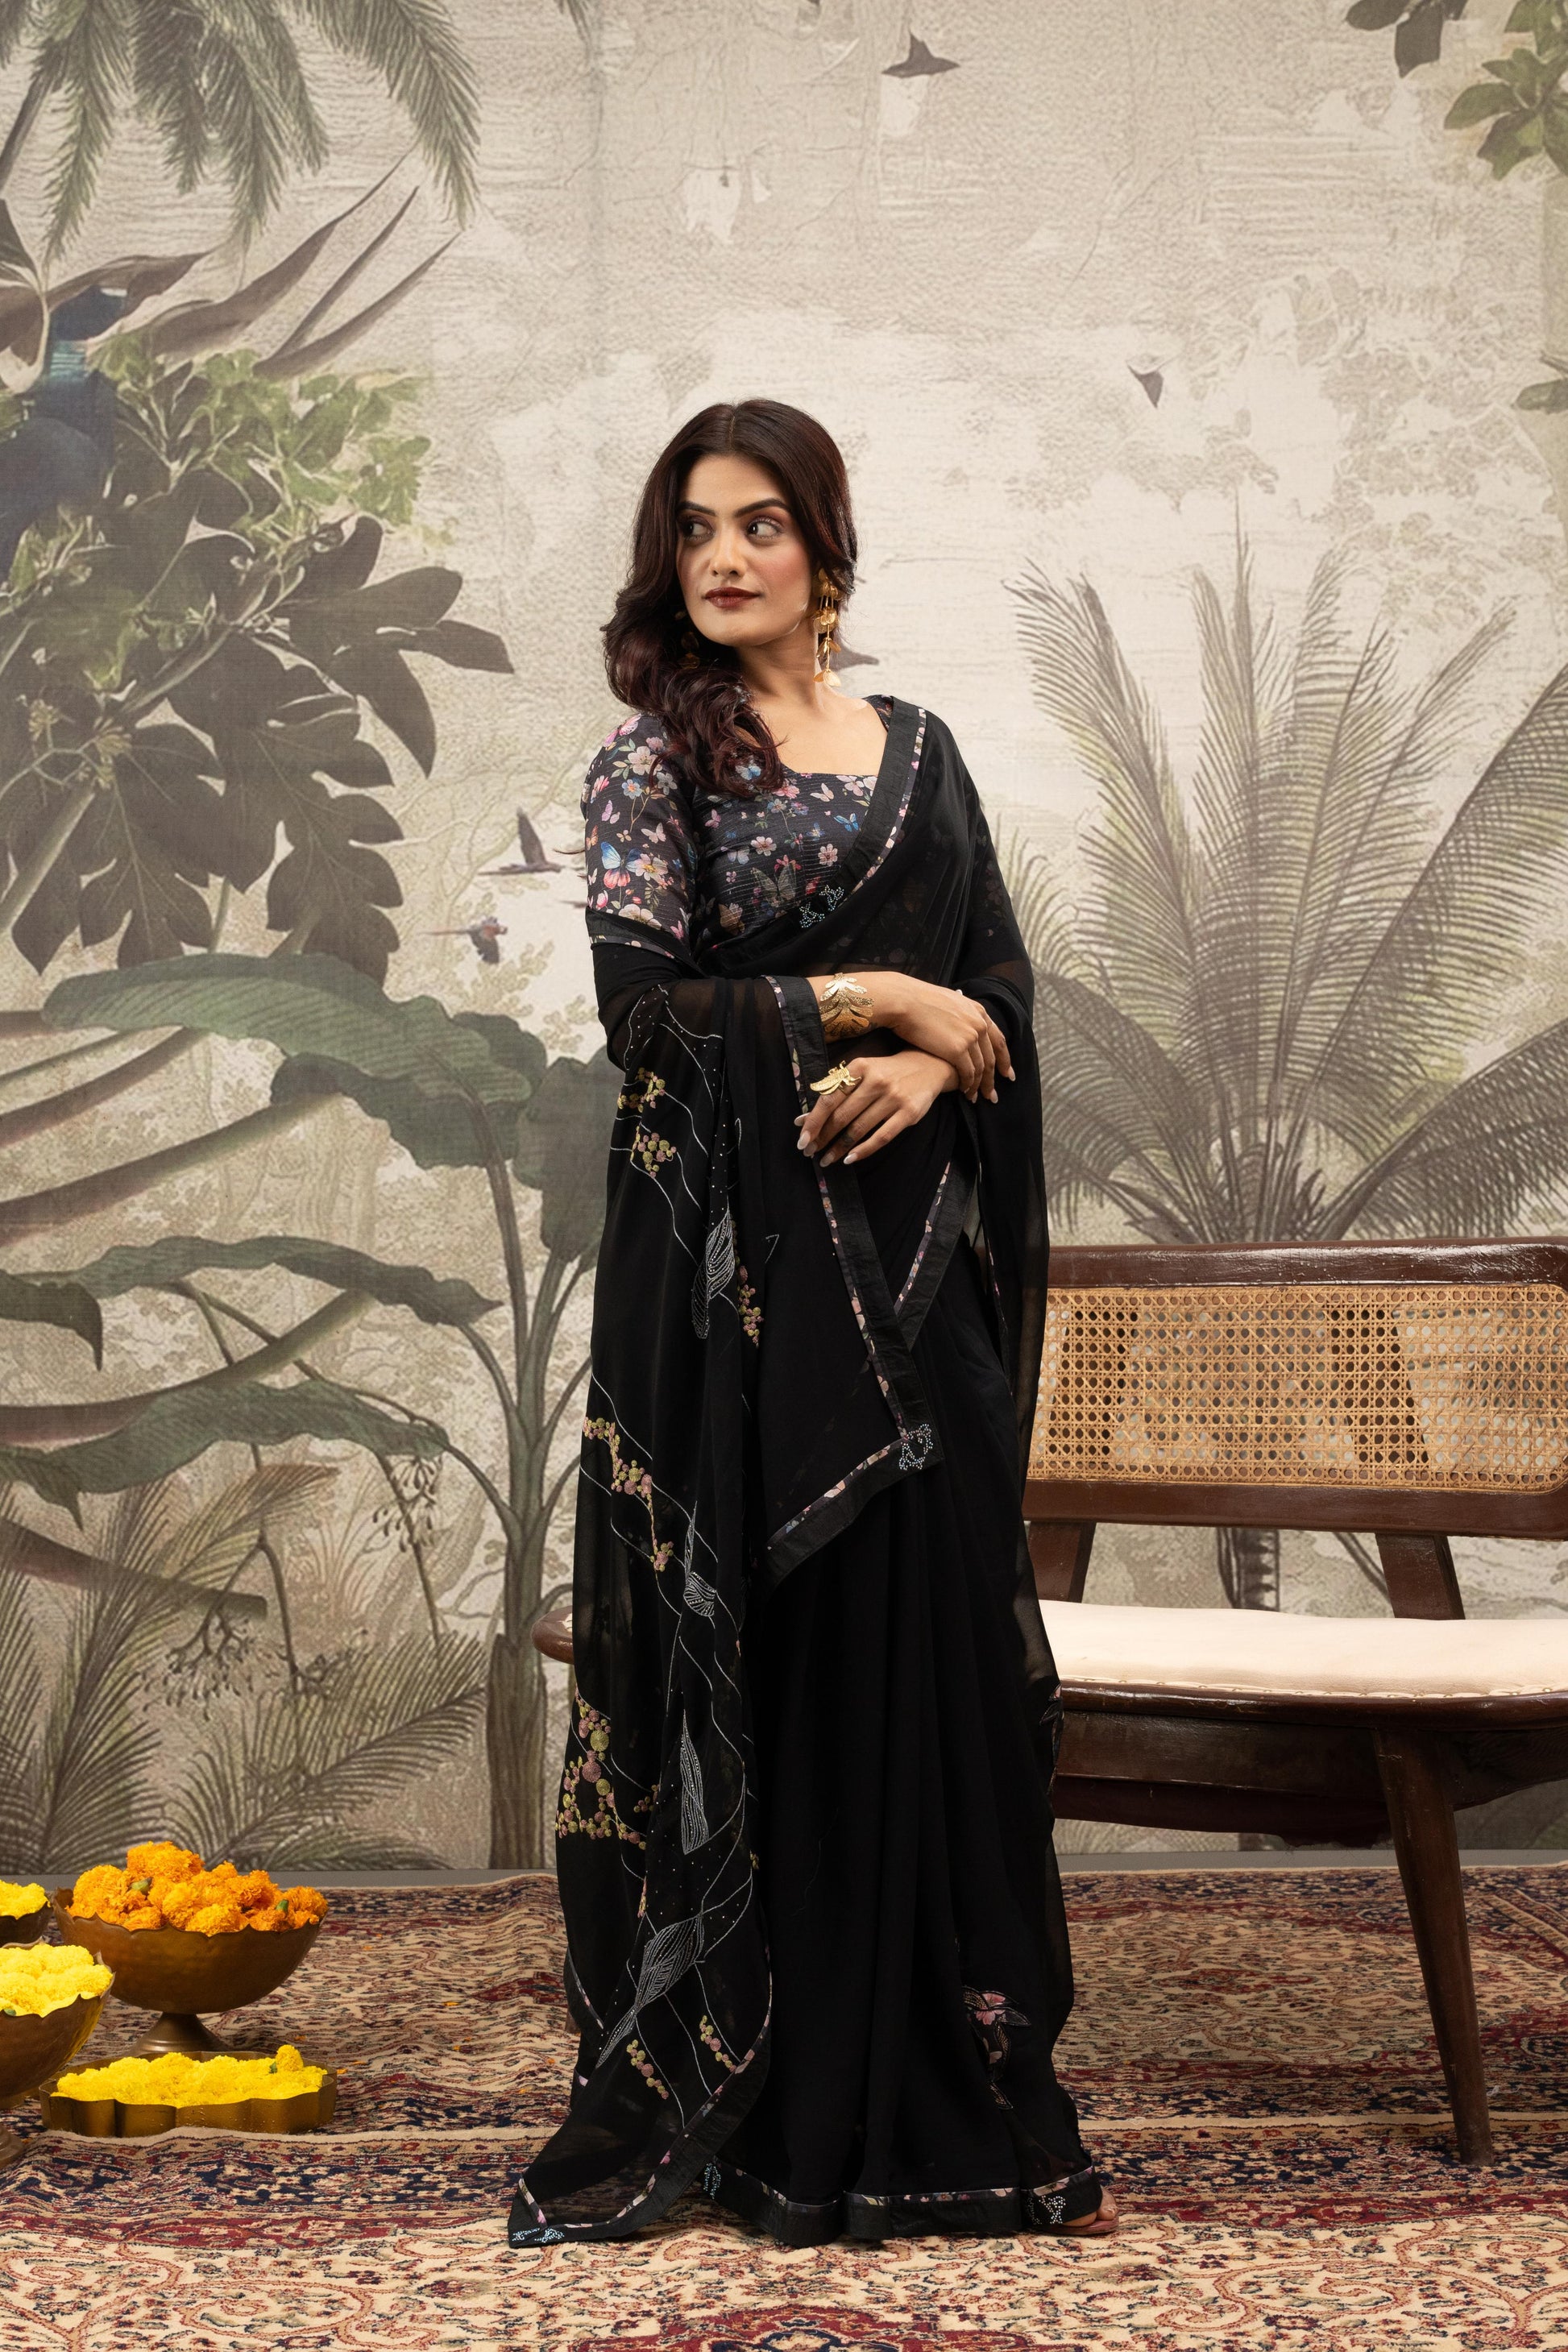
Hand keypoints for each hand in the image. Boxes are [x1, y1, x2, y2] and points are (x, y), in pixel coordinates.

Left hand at [797, 1050, 955, 1167]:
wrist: (929, 1066)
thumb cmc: (887, 1072)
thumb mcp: (863, 1071)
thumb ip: (836, 1091)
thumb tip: (803, 1119)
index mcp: (860, 1067)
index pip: (829, 1099)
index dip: (813, 1121)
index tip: (801, 1139)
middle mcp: (876, 1081)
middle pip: (842, 1116)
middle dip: (822, 1137)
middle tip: (810, 1152)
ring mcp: (893, 1098)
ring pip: (859, 1129)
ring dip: (839, 1148)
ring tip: (826, 1159)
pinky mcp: (908, 1113)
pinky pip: (882, 1137)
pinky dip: (863, 1150)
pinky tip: (849, 1159)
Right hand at [826, 971, 1013, 1102]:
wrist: (905, 1000)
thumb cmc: (918, 1001)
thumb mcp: (948, 1002)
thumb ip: (959, 1014)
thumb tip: (957, 1021)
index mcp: (978, 1012)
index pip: (998, 1040)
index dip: (1004, 1059)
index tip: (1007, 1074)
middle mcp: (979, 1025)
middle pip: (992, 1058)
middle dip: (993, 1079)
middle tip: (993, 1096)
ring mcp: (970, 1037)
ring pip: (981, 1069)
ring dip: (979, 1086)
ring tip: (976, 1099)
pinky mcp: (958, 1050)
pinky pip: (968, 1074)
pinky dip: (967, 1085)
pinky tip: (964, 1092)